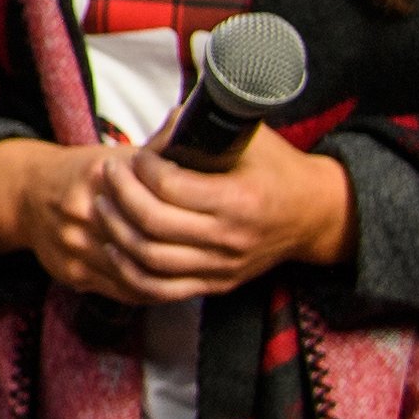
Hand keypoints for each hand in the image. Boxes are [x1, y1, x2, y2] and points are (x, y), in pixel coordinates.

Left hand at [88, 135, 356, 299]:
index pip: (171, 188)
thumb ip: (202, 129)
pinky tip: (113, 248)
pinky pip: (162, 289)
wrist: (316, 214)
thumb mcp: (249, 138)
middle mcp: (231, 238)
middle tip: (108, 175)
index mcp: (240, 200)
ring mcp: (223, 266)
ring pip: (151, 259)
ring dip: (117, 231)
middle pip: (154, 224)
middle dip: (121, 195)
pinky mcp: (218, 283)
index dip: (143, 170)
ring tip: (102, 204)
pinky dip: (130, 272)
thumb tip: (158, 129)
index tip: (135, 157)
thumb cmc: (277, 168)